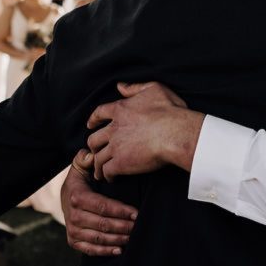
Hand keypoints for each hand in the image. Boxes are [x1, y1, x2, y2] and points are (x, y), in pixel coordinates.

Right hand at [61, 150, 136, 255]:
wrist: (65, 197)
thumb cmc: (80, 181)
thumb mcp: (80, 166)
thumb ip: (84, 158)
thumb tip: (91, 156)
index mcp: (77, 197)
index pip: (102, 206)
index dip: (120, 211)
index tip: (136, 213)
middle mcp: (72, 215)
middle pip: (102, 224)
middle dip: (123, 226)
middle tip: (139, 226)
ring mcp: (72, 230)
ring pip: (98, 238)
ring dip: (117, 239)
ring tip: (132, 237)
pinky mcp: (73, 241)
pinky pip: (90, 249)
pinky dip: (105, 251)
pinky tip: (120, 250)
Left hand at [86, 81, 202, 180]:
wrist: (175, 133)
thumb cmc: (170, 111)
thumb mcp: (154, 89)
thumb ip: (134, 88)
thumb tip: (120, 86)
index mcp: (120, 110)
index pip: (99, 114)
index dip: (93, 120)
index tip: (90, 125)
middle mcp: (114, 128)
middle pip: (93, 139)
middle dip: (93, 146)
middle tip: (96, 151)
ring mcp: (115, 146)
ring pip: (98, 157)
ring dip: (97, 165)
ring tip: (99, 171)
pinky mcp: (120, 163)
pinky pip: (107, 170)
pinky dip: (107, 175)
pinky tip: (111, 178)